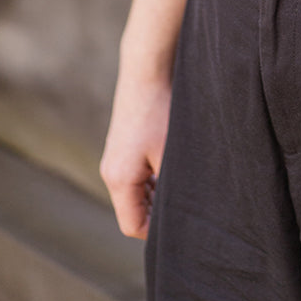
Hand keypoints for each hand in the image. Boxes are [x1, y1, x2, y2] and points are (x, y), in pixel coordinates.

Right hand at [99, 69, 171, 239]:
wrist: (148, 68)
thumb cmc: (161, 110)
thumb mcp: (172, 154)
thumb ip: (171, 188)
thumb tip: (183, 211)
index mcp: (118, 180)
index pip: (133, 226)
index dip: (158, 232)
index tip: (184, 223)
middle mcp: (111, 172)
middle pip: (134, 210)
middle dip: (159, 211)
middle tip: (189, 205)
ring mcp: (115, 157)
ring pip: (137, 192)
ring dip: (159, 192)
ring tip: (186, 181)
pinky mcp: (123, 144)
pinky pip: (137, 174)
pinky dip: (155, 176)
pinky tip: (177, 164)